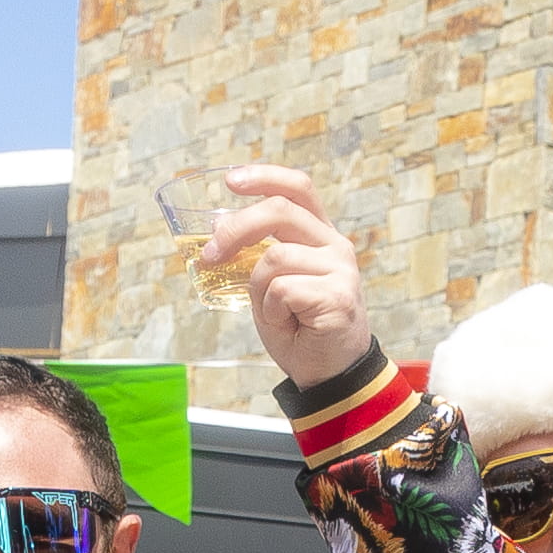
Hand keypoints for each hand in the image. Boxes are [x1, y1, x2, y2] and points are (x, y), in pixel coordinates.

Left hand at [206, 166, 373, 390]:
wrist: (330, 375)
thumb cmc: (300, 330)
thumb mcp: (270, 286)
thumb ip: (256, 256)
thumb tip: (218, 230)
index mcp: (320, 236)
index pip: (297, 188)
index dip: (264, 176)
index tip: (231, 181)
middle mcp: (335, 246)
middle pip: (279, 210)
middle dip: (236, 228)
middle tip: (212, 254)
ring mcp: (340, 270)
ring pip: (274, 258)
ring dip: (259, 290)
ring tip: (276, 313)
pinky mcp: (338, 296)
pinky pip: (282, 289)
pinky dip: (272, 310)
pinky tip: (289, 324)